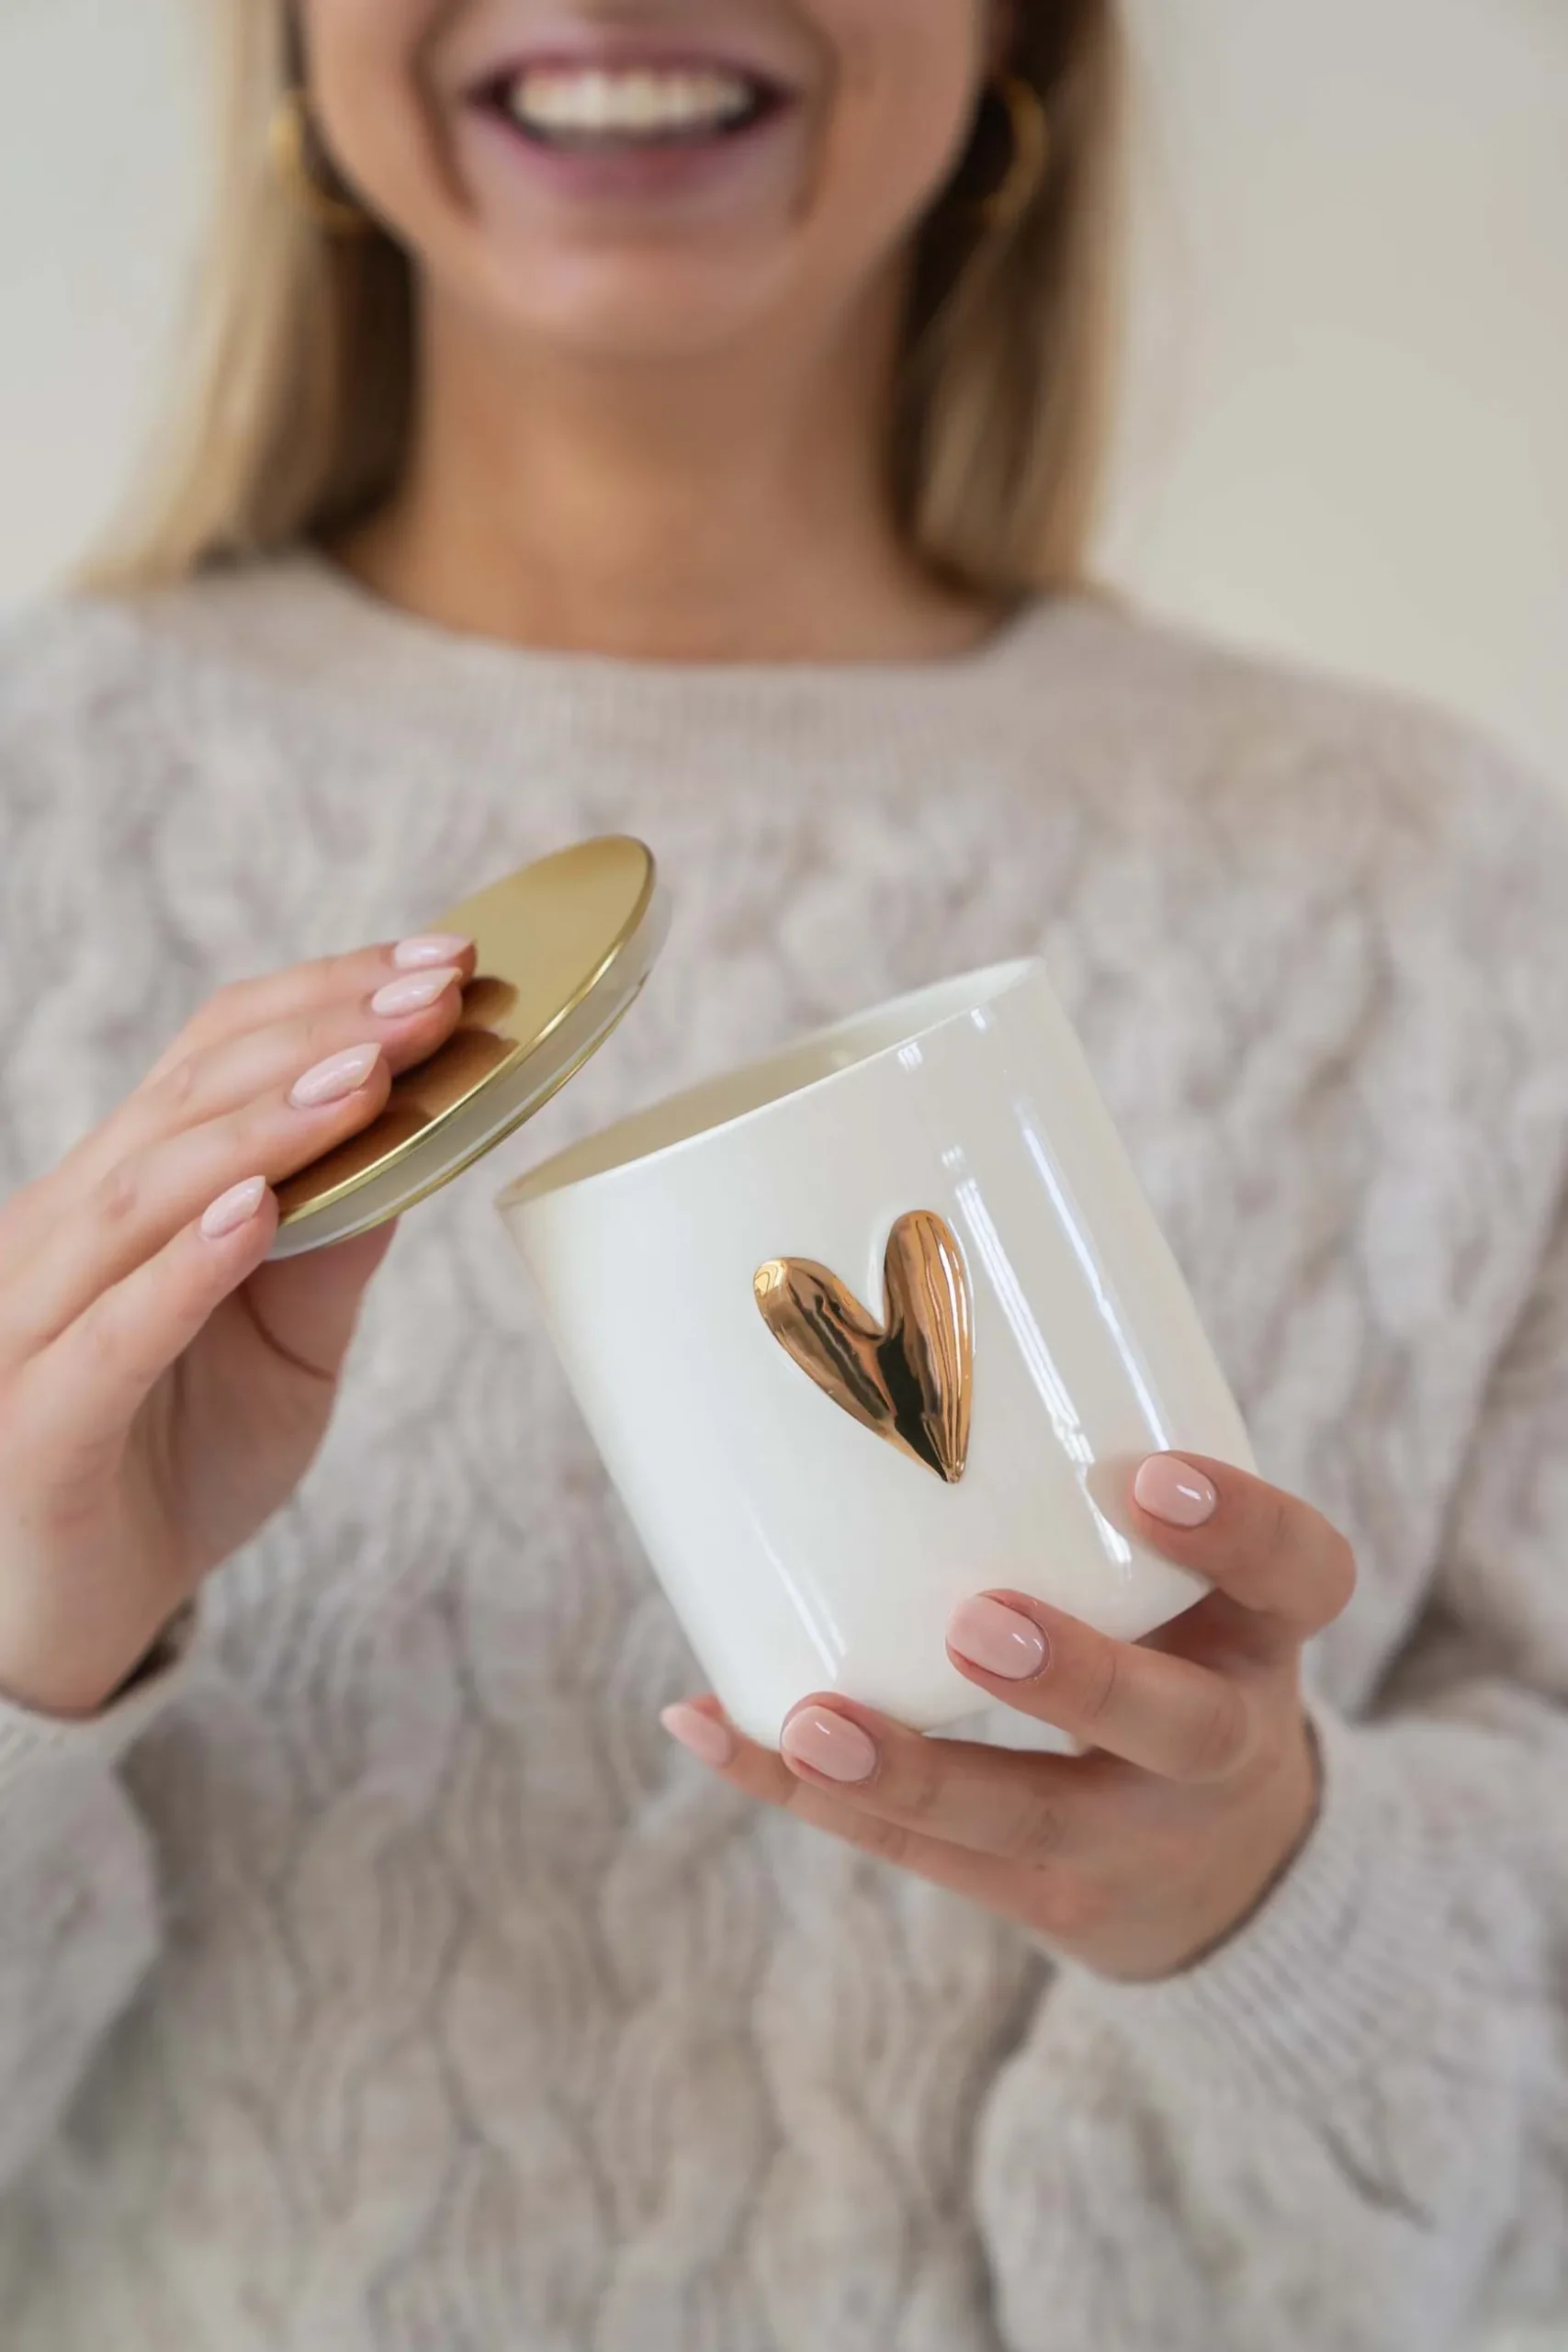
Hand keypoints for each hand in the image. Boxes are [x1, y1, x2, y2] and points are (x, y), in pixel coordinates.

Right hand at [0, 933, 473, 1718]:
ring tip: (369, 1075)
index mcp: (126, 1196)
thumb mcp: (288, 1348)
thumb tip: (419, 1137)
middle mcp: (65, 1234)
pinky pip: (107, 1335)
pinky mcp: (35, 1427)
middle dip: (318, 1035)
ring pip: (143, 1194)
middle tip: (436, 996)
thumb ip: (331, 1251)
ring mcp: (32, 1324)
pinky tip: (259, 1214)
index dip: (323, 997)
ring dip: (264, 1126)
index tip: (443, 962)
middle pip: (184, 1101)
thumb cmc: (174, 1464)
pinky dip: (183, 1269)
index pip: (212, 1054)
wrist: (72, 1621)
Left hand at [662, 1456, 1354, 1980]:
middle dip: (1078, 1677)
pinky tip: (715, 1726)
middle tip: (981, 1621)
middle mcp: (1221, 1746)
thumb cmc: (1175, 1654)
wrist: (1227, 1874)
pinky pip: (921, 1857)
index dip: (1241, 1530)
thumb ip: (1088, 1478)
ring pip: (1025, 1820)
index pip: (1298, 1576)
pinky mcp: (1045, 1902)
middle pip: (1174, 1726)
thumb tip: (902, 1283)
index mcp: (1263, 1637)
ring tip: (811, 1721)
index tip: (1154, 1474)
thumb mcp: (1192, 1582)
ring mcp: (1134, 1840)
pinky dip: (809, 1793)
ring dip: (909, 1771)